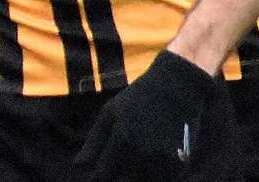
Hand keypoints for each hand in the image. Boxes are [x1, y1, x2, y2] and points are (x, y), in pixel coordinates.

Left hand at [72, 52, 238, 180]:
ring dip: (138, 176)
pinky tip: (153, 159)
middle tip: (122, 160)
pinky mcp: (181, 164)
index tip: (97, 176)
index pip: (104, 174)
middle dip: (120, 175)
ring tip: (139, 156)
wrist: (177, 87)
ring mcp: (164, 160)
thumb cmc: (138, 99)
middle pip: (125, 181)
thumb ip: (94, 142)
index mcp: (123, 139)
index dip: (98, 178)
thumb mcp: (110, 113)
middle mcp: (144, 153)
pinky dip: (156, 175)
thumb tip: (78, 166)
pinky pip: (163, 180)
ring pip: (144, 181)